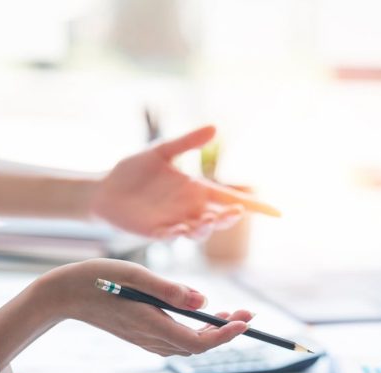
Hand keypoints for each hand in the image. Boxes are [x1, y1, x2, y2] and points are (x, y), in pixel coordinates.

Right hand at [42, 258, 253, 355]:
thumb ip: (169, 289)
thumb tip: (203, 301)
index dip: (225, 334)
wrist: (63, 294)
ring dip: (212, 334)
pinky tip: (201, 316)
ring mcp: (144, 339)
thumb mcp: (135, 274)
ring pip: (187, 346)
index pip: (197, 341)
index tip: (245, 321)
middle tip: (246, 314)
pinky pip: (174, 341)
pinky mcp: (140, 334)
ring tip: (231, 315)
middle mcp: (149, 337)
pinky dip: (195, 332)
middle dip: (226, 332)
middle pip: (197, 346)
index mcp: (150, 324)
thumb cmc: (97, 278)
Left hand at [91, 125, 280, 239]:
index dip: (254, 205)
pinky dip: (177, 234)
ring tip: (207, 220)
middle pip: (219, 217)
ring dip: (206, 227)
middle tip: (233, 212)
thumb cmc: (133, 170)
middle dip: (228, 217)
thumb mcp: (160, 151)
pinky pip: (171, 237)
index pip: (230, 197)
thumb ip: (186, 142)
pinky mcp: (156, 233)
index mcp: (196, 189)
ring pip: (199, 231)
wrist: (104, 188)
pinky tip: (179, 229)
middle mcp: (190, 208)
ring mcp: (175, 222)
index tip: (276, 212)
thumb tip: (215, 127)